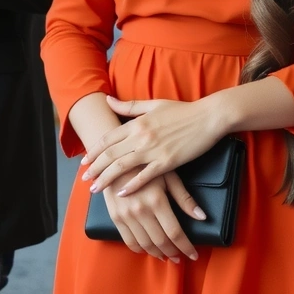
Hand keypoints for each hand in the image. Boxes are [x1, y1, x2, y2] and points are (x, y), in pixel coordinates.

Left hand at [84, 97, 227, 197]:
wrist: (208, 117)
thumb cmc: (182, 110)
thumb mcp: (153, 104)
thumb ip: (129, 106)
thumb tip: (107, 100)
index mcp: (137, 122)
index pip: (107, 138)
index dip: (93, 151)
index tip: (84, 161)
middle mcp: (141, 136)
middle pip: (110, 154)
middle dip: (94, 168)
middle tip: (84, 179)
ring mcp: (153, 150)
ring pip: (122, 166)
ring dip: (106, 179)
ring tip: (95, 189)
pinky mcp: (167, 162)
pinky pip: (145, 176)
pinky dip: (131, 185)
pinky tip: (121, 193)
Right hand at [102, 172, 204, 261]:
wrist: (114, 161)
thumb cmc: (145, 166)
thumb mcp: (168, 177)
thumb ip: (185, 199)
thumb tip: (202, 217)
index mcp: (156, 200)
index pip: (175, 232)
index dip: (186, 247)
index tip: (194, 255)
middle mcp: (140, 210)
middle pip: (161, 242)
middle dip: (173, 253)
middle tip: (180, 258)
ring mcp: (126, 215)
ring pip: (145, 244)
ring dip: (158, 254)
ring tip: (167, 256)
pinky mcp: (115, 218)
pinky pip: (129, 241)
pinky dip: (140, 249)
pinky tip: (148, 250)